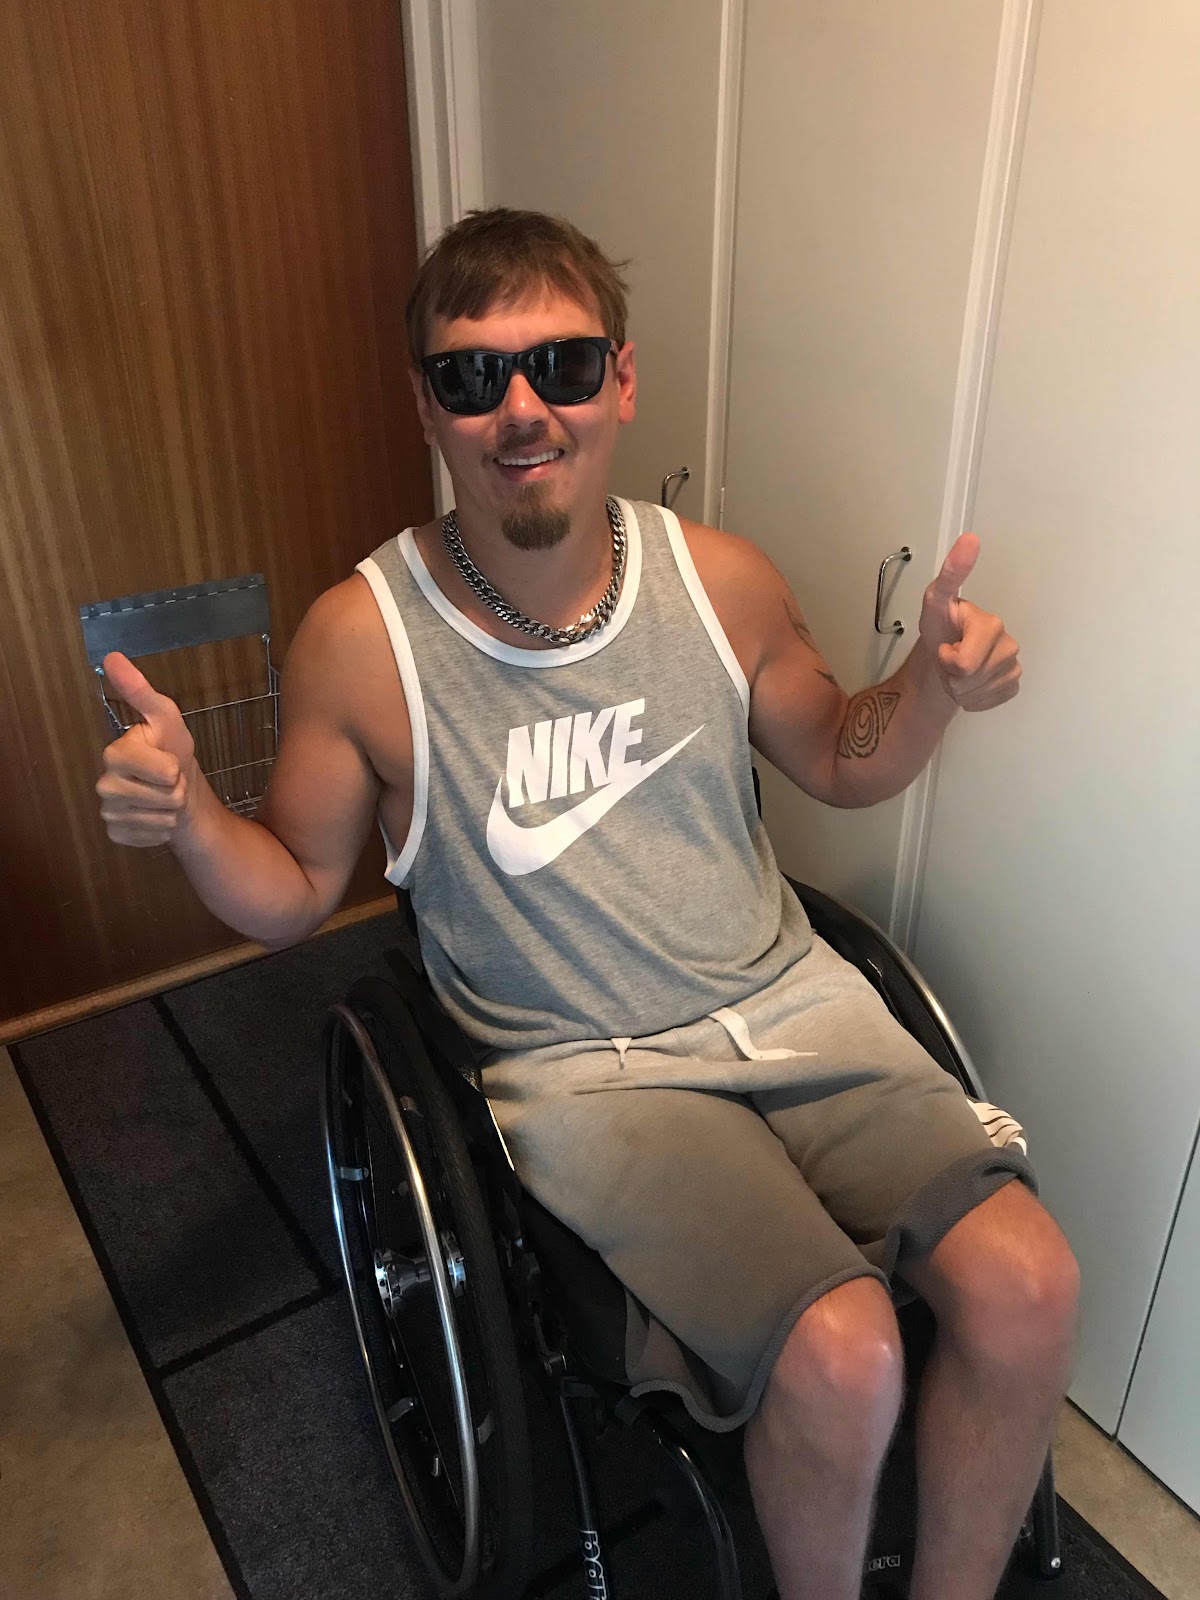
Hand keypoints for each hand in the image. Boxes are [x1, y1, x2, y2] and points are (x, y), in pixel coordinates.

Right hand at [95, 652, 198, 845]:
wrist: (182, 794)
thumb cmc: (174, 752)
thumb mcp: (166, 719)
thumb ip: (140, 691)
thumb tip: (112, 657)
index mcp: (114, 754)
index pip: (153, 767)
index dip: (170, 766)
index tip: (170, 760)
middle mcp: (104, 784)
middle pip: (158, 796)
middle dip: (174, 790)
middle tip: (170, 781)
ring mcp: (109, 812)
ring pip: (157, 819)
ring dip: (171, 810)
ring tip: (165, 798)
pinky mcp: (118, 835)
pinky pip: (149, 838)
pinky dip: (163, 830)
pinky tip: (158, 817)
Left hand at [919, 533, 1021, 710]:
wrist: (943, 659)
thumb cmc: (940, 628)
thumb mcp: (935, 602)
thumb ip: (951, 574)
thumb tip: (970, 538)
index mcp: (990, 623)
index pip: (965, 662)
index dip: (949, 660)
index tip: (946, 648)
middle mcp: (1008, 642)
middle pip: (971, 678)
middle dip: (952, 675)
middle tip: (948, 659)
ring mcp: (1013, 665)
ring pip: (980, 691)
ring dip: (961, 687)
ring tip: (958, 670)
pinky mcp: (1013, 684)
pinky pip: (991, 700)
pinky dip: (974, 698)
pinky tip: (971, 683)